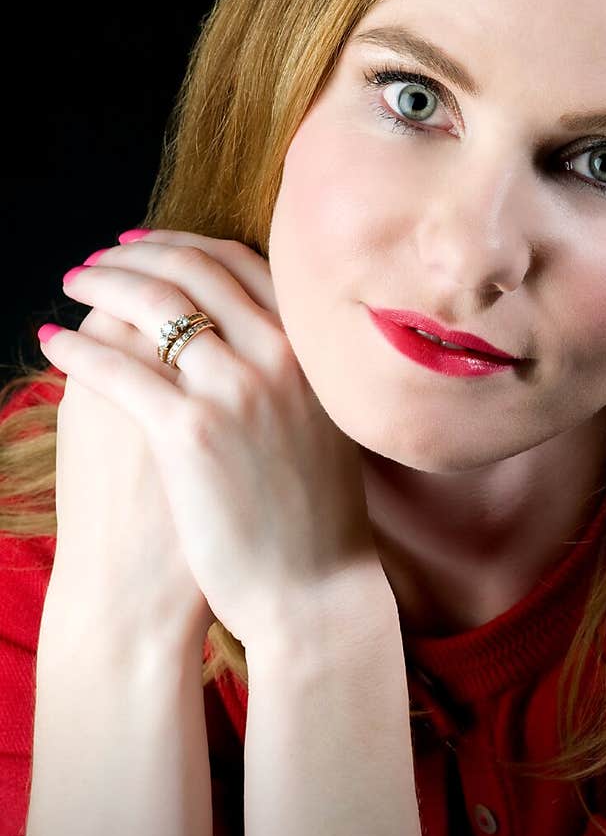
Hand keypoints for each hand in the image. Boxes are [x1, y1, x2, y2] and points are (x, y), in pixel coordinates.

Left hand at [41, 229, 381, 647]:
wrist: (316, 591)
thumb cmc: (315, 520)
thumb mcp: (324, 426)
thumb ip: (294, 374)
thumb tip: (253, 338)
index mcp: (311, 352)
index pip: (242, 264)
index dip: (185, 245)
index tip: (146, 245)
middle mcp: (279, 357)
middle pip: (193, 270)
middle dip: (135, 254)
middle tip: (98, 260)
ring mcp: (236, 391)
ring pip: (152, 304)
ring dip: (100, 283)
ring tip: (71, 286)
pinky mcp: (190, 433)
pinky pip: (117, 368)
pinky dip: (76, 348)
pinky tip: (52, 344)